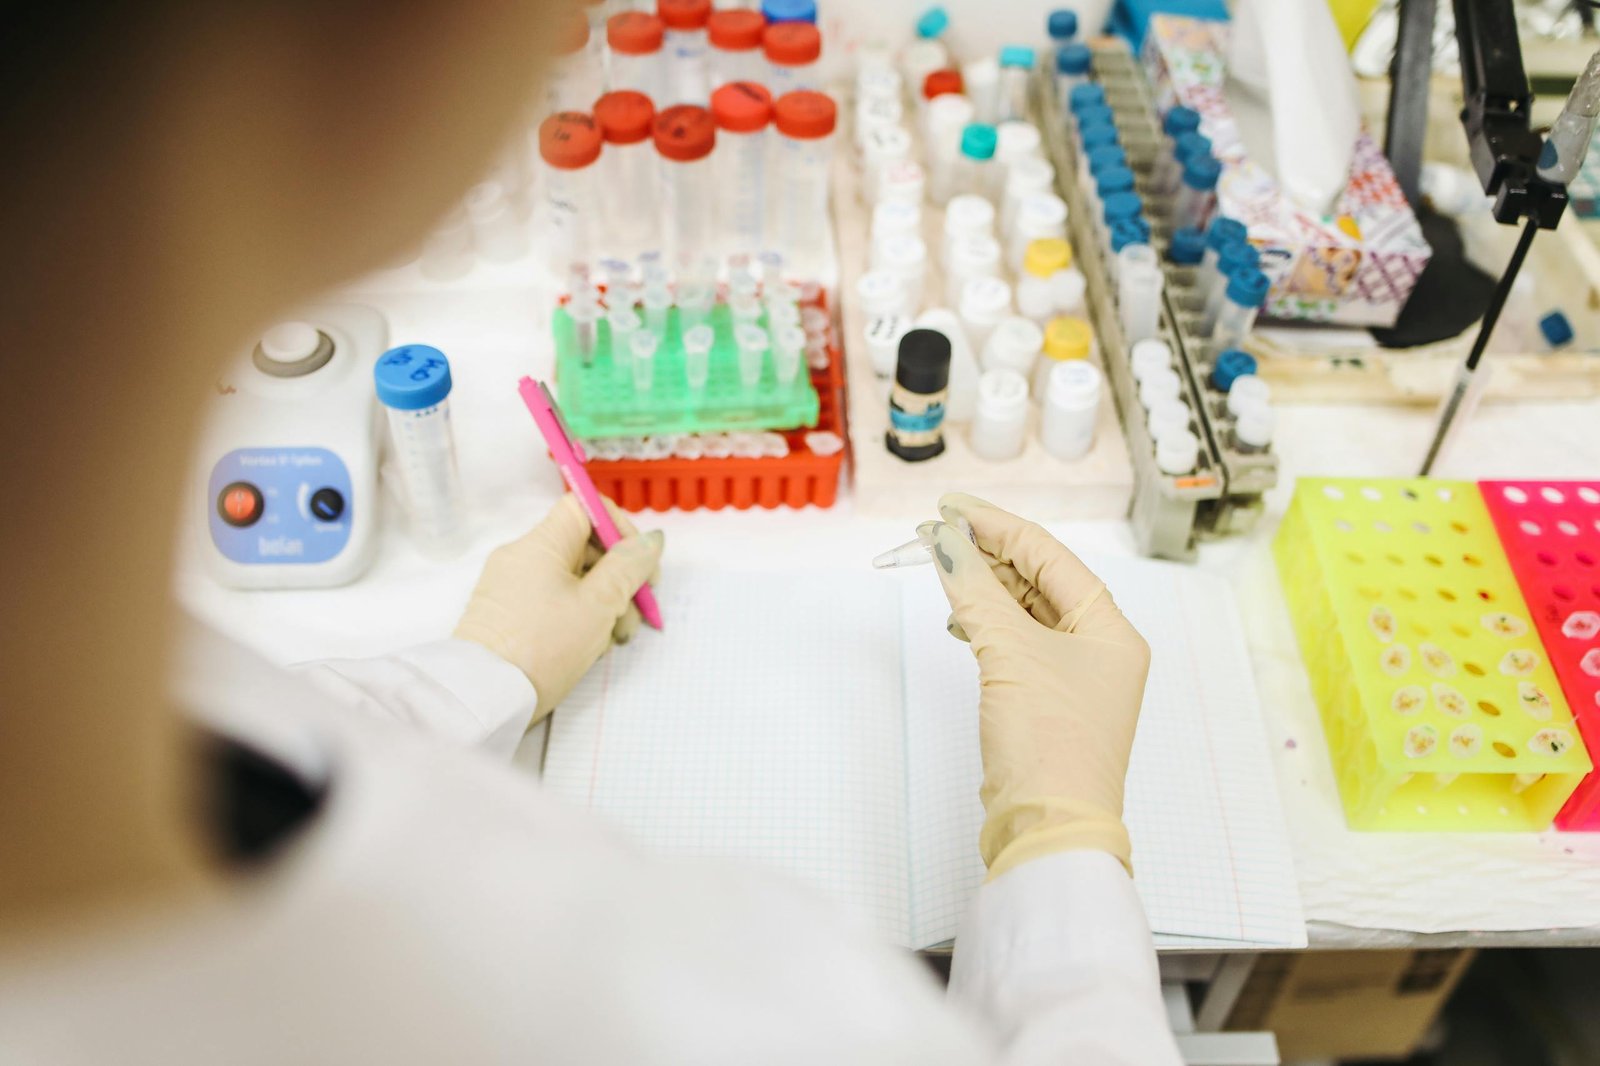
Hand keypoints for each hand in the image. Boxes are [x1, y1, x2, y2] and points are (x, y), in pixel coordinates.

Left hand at [455, 494, 662, 720]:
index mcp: (541, 544)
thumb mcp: (598, 605)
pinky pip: (552, 601)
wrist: (484, 698)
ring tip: (615, 639)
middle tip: (638, 613)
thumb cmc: (542, 648)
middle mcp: (522, 557)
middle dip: (619, 577)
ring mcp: (512, 587)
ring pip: (572, 580)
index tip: (640, 564)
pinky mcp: (507, 615)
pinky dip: (578, 617)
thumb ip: (628, 567)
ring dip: (603, 603)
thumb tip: (650, 540)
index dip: (620, 528)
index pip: (585, 507)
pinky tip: (590, 647)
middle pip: (583, 548)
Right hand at [923, 493, 1149, 879]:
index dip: (996, 526)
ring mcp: (1074, 676)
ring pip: (1025, 610)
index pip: (1049, 555)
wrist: (1048, 826)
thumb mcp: (1008, 652)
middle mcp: (1100, 647)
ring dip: (984, 587)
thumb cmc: (1047, 741)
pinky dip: (987, 624)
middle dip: (987, 554)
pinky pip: (1016, 642)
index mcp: (1110, 628)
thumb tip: (945, 542)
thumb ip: (975, 590)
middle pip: (1039, 579)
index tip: (950, 507)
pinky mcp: (1045, 700)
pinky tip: (960, 617)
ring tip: (942, 568)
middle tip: (935, 534)